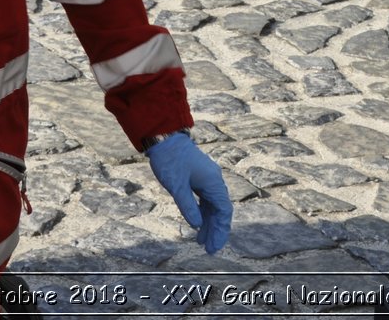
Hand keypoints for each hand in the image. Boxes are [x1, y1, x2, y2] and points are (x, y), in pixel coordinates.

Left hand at [146, 132, 231, 252]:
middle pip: (220, 210)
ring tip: (202, 242)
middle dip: (216, 230)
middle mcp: (214, 180)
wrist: (165, 138)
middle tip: (209, 249)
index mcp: (213, 182)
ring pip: (212, 206)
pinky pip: (205, 199)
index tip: (215, 246)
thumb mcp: (176, 186)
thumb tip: (197, 226)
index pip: (223, 211)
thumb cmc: (171, 160)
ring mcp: (207, 179)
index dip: (221, 230)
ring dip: (209, 224)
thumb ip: (187, 206)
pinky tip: (197, 225)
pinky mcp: (199, 178)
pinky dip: (203, 213)